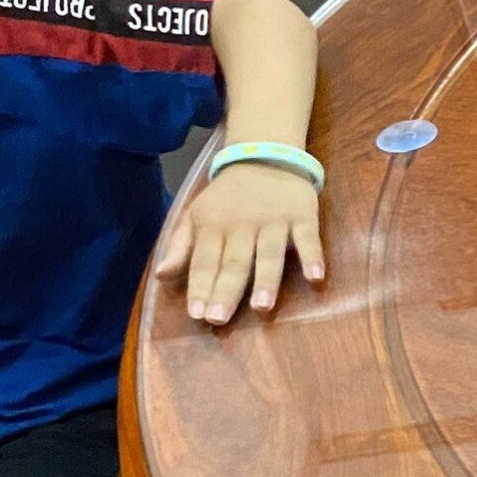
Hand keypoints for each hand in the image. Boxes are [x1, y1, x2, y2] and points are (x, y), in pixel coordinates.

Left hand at [154, 160, 325, 324]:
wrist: (264, 158)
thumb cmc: (228, 197)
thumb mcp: (197, 215)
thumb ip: (180, 246)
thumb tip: (161, 275)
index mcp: (214, 226)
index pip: (204, 261)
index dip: (200, 286)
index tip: (197, 314)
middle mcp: (243, 226)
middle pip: (234, 262)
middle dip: (226, 290)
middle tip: (219, 319)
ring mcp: (275, 222)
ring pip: (269, 253)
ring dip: (266, 279)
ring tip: (261, 306)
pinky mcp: (303, 216)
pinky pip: (309, 239)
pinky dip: (313, 256)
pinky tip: (315, 276)